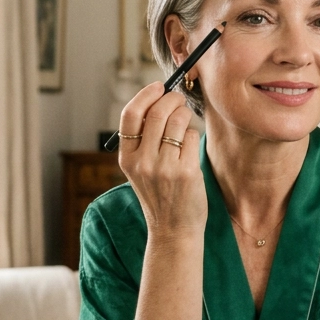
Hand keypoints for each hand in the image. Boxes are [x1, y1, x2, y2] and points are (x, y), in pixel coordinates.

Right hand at [118, 81, 206, 238]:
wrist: (173, 231)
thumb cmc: (160, 195)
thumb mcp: (140, 170)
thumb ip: (143, 140)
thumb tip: (159, 99)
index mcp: (127, 159)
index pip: (130, 115)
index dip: (145, 94)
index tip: (158, 87)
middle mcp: (142, 162)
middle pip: (157, 112)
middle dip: (172, 99)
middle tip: (179, 101)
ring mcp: (164, 168)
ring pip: (177, 121)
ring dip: (184, 115)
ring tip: (185, 123)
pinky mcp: (186, 173)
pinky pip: (192, 137)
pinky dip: (193, 137)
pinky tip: (190, 150)